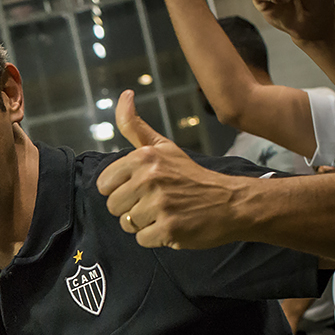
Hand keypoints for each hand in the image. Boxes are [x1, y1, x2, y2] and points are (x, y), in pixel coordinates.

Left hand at [96, 90, 242, 248]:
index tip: (141, 187)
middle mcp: (150, 178)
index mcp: (144, 157)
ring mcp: (160, 204)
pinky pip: (141, 239)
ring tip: (165, 212)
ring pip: (126, 224)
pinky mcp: (169, 229)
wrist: (231, 202)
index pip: (104, 184)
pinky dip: (155, 237)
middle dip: (130, 208)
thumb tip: (124, 95)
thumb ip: (134, 125)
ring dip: (143, 223)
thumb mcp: (163, 146)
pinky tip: (172, 225)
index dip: (120, 189)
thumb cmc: (190, 175)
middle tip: (155, 202)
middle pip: (113, 206)